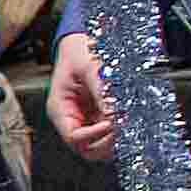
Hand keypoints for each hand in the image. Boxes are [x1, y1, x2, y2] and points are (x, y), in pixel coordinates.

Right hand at [46, 35, 121, 159]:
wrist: (81, 42)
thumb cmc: (79, 50)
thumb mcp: (90, 67)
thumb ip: (103, 92)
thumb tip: (116, 115)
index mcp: (60, 109)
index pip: (73, 137)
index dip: (93, 135)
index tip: (111, 123)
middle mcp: (72, 119)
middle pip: (87, 148)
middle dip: (106, 143)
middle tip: (123, 127)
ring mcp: (86, 120)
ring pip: (100, 145)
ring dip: (115, 140)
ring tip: (128, 124)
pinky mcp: (99, 117)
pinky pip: (110, 134)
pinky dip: (120, 132)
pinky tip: (130, 120)